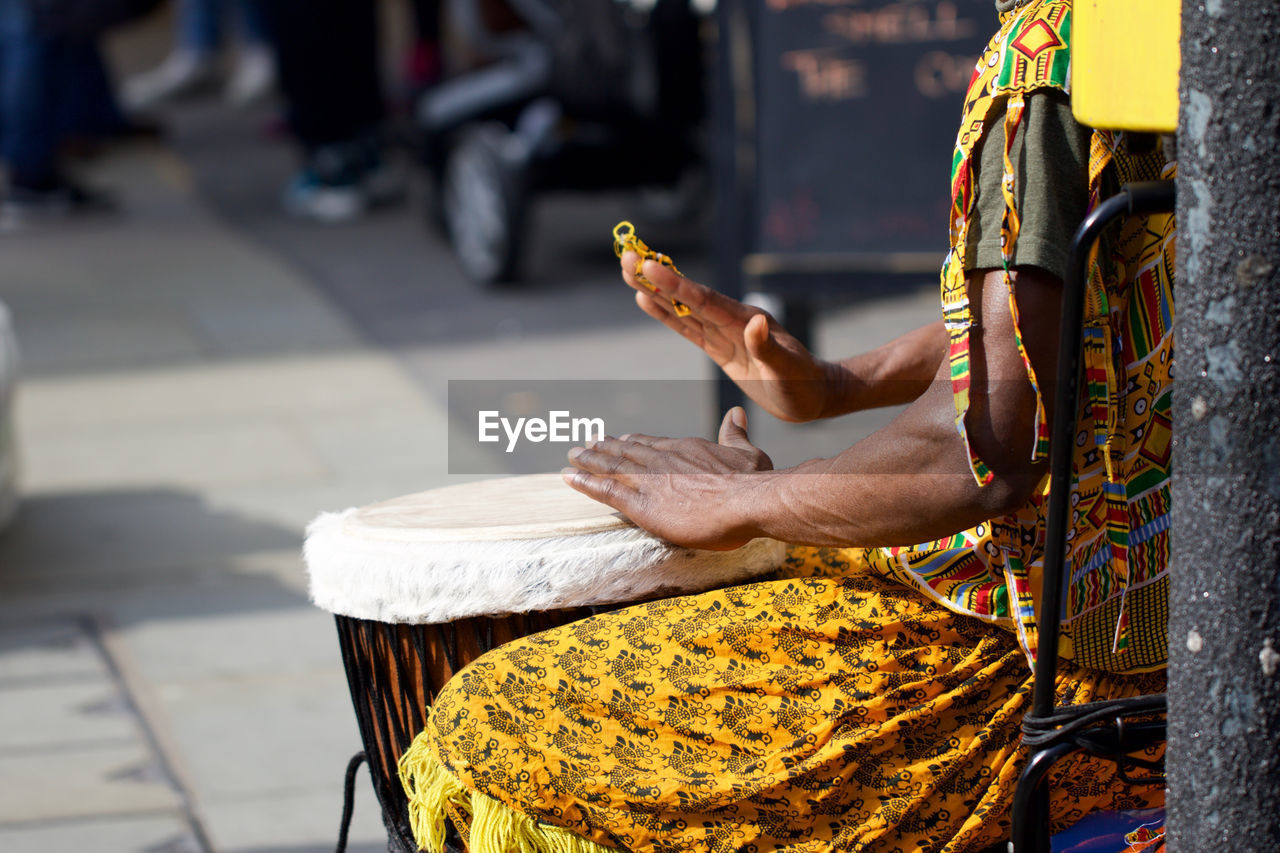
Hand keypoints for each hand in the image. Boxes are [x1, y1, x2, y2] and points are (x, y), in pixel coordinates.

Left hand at [562, 408, 771, 549]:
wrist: (749, 500)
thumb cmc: (753, 481)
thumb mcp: (748, 452)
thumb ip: (735, 433)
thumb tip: (735, 414)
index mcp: (685, 448)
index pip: (652, 444)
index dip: (633, 442)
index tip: (620, 439)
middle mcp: (662, 459)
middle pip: (626, 452)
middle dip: (604, 448)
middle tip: (585, 444)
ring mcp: (649, 480)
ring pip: (611, 467)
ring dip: (589, 461)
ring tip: (572, 456)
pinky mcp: (642, 503)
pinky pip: (606, 490)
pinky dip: (585, 482)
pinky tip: (569, 477)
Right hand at [620, 251, 830, 422]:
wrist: (812, 396)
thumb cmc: (804, 384)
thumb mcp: (788, 369)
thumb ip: (768, 347)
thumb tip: (754, 323)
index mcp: (746, 319)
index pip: (704, 300)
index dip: (676, 285)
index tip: (650, 266)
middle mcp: (732, 320)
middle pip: (688, 296)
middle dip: (657, 278)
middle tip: (627, 257)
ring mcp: (724, 333)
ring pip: (683, 309)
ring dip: (655, 291)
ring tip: (628, 270)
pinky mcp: (719, 348)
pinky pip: (687, 329)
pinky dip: (666, 315)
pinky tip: (646, 300)